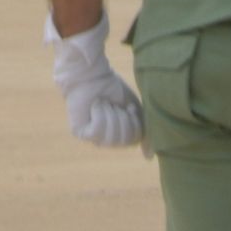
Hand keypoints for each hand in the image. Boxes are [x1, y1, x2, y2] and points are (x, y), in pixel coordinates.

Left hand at [47, 10, 144, 147]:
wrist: (93, 74)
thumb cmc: (113, 88)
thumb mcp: (134, 108)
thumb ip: (144, 129)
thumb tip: (149, 157)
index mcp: (121, 136)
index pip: (135, 139)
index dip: (134, 121)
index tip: (128, 106)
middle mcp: (108, 141)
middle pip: (124, 140)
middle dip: (122, 117)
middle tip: (113, 104)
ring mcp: (94, 138)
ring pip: (111, 137)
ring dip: (110, 113)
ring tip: (103, 103)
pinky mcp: (80, 132)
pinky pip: (97, 130)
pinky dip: (99, 112)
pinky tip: (95, 105)